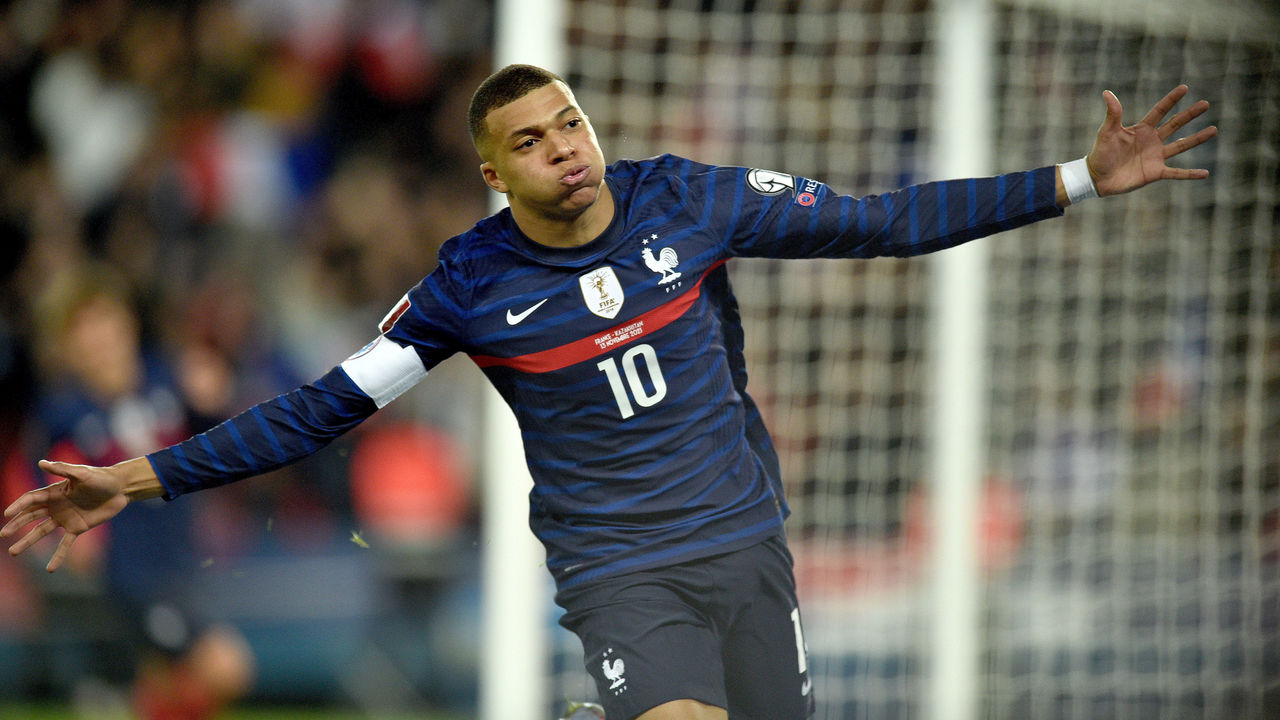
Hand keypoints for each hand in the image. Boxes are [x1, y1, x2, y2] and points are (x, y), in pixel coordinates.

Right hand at [2, 460, 129, 571]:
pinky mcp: (78, 528)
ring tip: (13, 552)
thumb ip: (62, 469)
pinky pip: (65, 545)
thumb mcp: (82, 473)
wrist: (121, 488)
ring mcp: (66, 518)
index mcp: (55, 492)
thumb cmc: (102, 477)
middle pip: (31, 516)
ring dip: (28, 541)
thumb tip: (40, 462)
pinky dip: (58, 556)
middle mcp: (56, 506)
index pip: (31, 500)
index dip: (19, 506)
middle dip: (17, 524)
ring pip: (42, 532)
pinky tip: (50, 569)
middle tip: (3, 534)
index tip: (7, 514)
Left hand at [1086, 85, 1216, 195]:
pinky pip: (1176, 173)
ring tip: (1213, 130)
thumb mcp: (1106, 132)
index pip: (1160, 111)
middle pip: (1175, 125)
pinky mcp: (1155, 172)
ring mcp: (1155, 156)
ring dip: (1197, 139)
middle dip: (1190, 115)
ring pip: (1181, 146)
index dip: (1171, 100)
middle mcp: (1152, 141)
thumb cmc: (1100, 153)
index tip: (1184, 88)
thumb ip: (1112, 114)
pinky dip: (1190, 174)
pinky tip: (1205, 173)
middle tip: (1206, 104)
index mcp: (1142, 129)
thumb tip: (1107, 92)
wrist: (1097, 178)